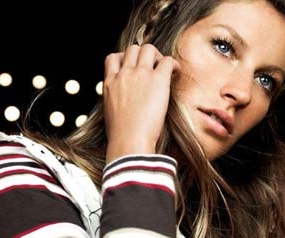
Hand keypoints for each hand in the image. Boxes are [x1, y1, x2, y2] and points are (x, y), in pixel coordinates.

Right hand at [103, 44, 180, 162]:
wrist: (129, 140)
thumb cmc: (120, 133)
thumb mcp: (109, 111)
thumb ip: (114, 97)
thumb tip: (123, 98)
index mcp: (109, 83)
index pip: (113, 58)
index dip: (124, 58)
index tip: (132, 65)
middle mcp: (124, 74)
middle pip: (132, 49)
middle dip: (142, 54)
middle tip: (151, 66)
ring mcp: (140, 75)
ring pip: (148, 49)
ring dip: (157, 56)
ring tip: (163, 69)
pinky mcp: (158, 79)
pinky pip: (167, 60)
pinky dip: (173, 64)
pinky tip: (175, 73)